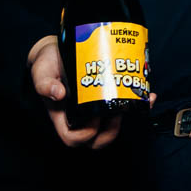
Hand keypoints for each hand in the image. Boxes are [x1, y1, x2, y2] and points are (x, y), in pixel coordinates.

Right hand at [28, 36, 146, 148]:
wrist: (58, 51)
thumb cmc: (48, 64)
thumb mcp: (42, 71)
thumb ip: (45, 83)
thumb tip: (58, 94)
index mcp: (63, 117)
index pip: (74, 138)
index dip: (86, 133)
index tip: (93, 116)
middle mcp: (81, 117)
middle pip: (97, 139)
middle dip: (111, 131)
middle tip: (118, 112)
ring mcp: (96, 109)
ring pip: (114, 125)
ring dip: (130, 116)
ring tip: (139, 99)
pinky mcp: (108, 98)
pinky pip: (125, 108)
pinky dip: (140, 104)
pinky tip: (148, 93)